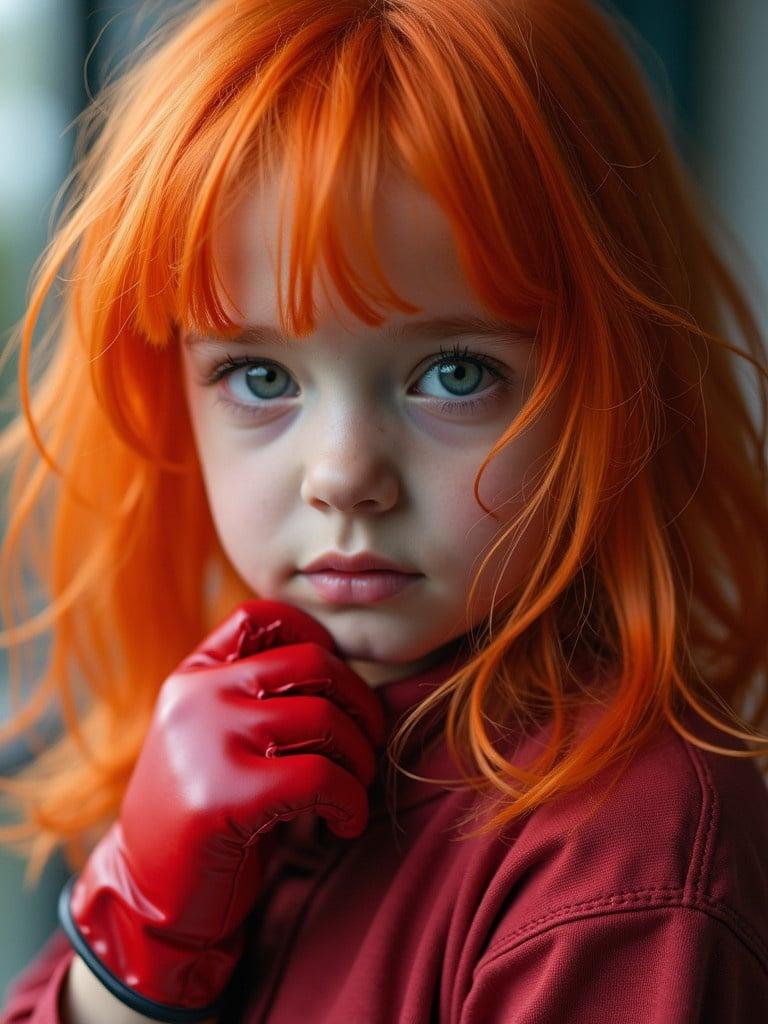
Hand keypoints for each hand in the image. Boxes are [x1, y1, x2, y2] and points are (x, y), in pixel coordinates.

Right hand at [58, 598, 385, 1020]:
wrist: (149, 893)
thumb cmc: (206, 808)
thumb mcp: (218, 733)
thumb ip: (259, 693)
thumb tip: (350, 669)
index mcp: (195, 674)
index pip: (262, 616)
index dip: (317, 637)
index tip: (339, 686)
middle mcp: (198, 695)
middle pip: (313, 662)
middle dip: (361, 703)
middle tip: (368, 744)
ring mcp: (208, 739)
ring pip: (324, 719)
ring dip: (359, 759)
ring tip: (354, 788)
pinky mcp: (225, 794)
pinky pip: (320, 778)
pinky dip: (350, 802)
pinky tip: (345, 823)